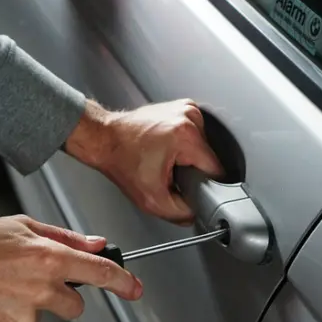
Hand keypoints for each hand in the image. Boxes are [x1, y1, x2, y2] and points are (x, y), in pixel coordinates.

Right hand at [0, 215, 141, 321]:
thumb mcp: (20, 226)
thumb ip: (63, 237)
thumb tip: (96, 244)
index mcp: (48, 259)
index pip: (99, 273)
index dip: (123, 282)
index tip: (134, 289)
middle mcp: (41, 290)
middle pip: (74, 306)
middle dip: (61, 296)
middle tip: (31, 280)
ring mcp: (24, 317)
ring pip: (41, 316)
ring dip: (27, 305)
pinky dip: (5, 318)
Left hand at [65, 99, 223, 224]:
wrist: (104, 139)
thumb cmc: (121, 160)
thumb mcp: (152, 200)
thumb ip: (181, 213)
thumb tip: (196, 213)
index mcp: (186, 136)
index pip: (216, 169)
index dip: (204, 185)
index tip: (187, 186)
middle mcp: (189, 116)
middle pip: (209, 158)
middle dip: (193, 170)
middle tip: (169, 172)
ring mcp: (186, 108)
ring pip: (203, 147)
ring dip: (189, 157)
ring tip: (165, 158)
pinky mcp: (182, 107)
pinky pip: (195, 135)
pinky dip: (184, 145)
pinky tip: (167, 148)